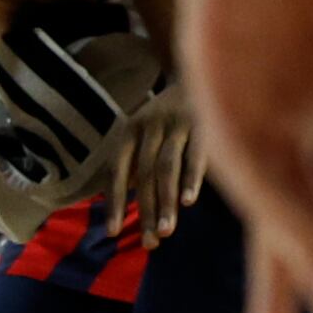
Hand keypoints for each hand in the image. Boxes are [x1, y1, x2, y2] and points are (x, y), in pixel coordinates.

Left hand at [116, 86, 205, 244]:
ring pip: (166, 169)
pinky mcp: (202, 122)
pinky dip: (192, 178)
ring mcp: (175, 123)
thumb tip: (121, 202)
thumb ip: (136, 163)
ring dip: (165, 202)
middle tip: (148, 243)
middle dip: (145, 211)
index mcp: (129, 130)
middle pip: (143, 176)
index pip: (117, 172)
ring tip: (165, 231)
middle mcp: (148, 126)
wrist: (201, 68)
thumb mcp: (147, 132)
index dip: (114, 202)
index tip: (111, 232)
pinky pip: (196, 155)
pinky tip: (189, 202)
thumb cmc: (171, 113)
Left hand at [172, 0, 312, 312]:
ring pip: (264, 195)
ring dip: (297, 257)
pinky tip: (290, 225)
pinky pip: (241, 134)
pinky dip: (270, 185)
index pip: (308, 219)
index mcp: (294, 113)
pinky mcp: (208, 54)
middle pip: (277, 225)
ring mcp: (232, 87)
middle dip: (295, 295)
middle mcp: (258, 113)